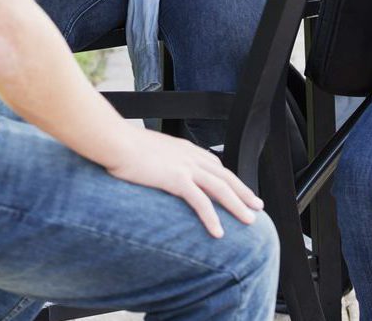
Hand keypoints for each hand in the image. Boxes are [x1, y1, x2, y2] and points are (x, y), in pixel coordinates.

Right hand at [107, 125, 263, 236]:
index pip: (215, 165)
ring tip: (249, 221)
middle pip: (225, 176)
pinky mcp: (176, 178)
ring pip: (220, 188)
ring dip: (237, 205)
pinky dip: (212, 217)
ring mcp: (185, 166)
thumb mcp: (149, 150)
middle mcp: (190, 156)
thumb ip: (161, 160)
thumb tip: (160, 169)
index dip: (230, 179)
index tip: (239, 190)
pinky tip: (219, 232)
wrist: (114, 140)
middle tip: (257, 206)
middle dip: (243, 192)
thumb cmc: (125, 146)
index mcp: (185, 149)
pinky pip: (200, 201)